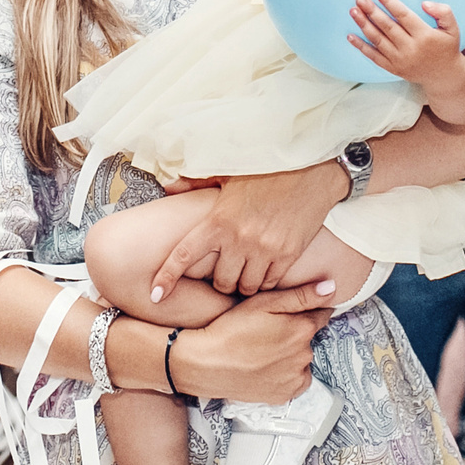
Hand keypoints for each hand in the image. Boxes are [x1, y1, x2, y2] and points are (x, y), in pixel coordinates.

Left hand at [154, 164, 344, 297]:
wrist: (310, 169)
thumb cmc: (265, 171)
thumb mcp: (226, 173)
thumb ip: (194, 182)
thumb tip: (168, 185)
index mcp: (218, 221)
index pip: (183, 256)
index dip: (166, 278)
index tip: (155, 295)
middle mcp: (239, 239)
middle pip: (220, 282)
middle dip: (219, 283)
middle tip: (223, 273)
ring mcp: (265, 249)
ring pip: (245, 287)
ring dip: (242, 285)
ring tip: (244, 273)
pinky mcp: (288, 254)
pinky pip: (270, 283)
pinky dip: (264, 282)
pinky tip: (265, 271)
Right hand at [167, 283, 335, 403]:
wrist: (205, 363)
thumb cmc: (230, 329)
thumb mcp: (263, 302)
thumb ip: (300, 295)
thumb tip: (331, 288)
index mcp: (302, 329)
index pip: (320, 314)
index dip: (305, 310)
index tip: (289, 313)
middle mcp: (305, 355)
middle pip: (309, 337)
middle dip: (295, 332)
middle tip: (267, 331)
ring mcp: (295, 377)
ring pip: (301, 358)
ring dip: (290, 353)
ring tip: (262, 349)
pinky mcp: (285, 394)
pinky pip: (295, 380)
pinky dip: (286, 373)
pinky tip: (266, 366)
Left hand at [348, 0, 464, 103]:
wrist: (444, 76)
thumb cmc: (446, 47)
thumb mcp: (453, 28)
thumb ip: (443, 12)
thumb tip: (424, 3)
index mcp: (425, 36)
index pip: (403, 15)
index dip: (389, 1)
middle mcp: (410, 48)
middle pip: (387, 26)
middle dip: (372, 11)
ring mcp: (400, 60)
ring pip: (378, 40)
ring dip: (364, 25)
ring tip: (354, 11)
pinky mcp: (393, 68)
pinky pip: (374, 57)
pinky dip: (361, 47)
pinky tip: (350, 36)